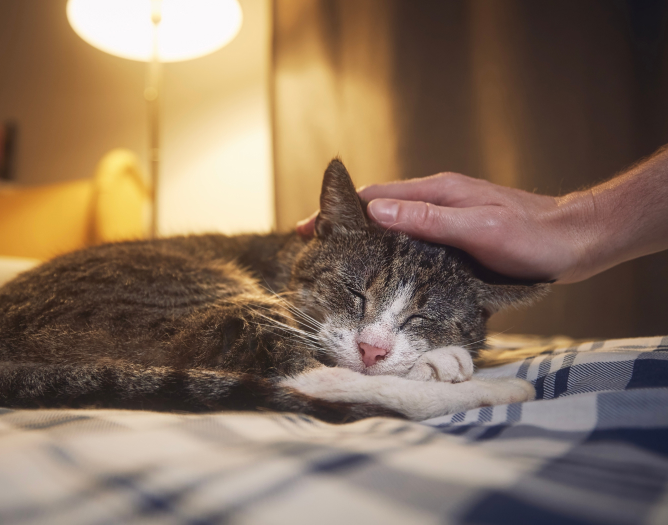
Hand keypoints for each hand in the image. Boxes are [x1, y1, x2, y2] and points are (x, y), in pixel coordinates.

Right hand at [298, 172, 595, 282]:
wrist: (576, 242)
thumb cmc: (531, 236)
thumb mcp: (478, 228)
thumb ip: (427, 219)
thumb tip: (375, 213)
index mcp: (437, 192)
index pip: (375, 197)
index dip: (339, 211)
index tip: (308, 228)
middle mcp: (437, 202)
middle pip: (379, 210)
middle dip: (344, 227)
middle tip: (313, 250)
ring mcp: (446, 220)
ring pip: (394, 228)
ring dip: (364, 241)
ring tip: (337, 264)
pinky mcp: (456, 240)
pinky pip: (412, 243)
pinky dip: (389, 253)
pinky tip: (383, 273)